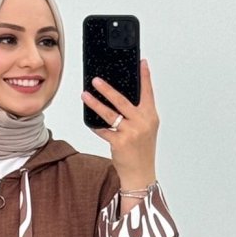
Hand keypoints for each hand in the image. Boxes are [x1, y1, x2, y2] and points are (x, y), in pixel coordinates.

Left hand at [81, 59, 158, 189]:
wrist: (141, 173)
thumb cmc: (142, 151)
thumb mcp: (146, 129)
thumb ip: (138, 114)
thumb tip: (120, 100)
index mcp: (150, 117)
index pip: (148, 93)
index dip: (145, 77)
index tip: (142, 63)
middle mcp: (142, 122)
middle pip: (123, 101)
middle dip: (108, 89)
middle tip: (96, 80)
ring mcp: (131, 133)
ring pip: (110, 114)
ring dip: (95, 103)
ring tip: (85, 95)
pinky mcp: (120, 143)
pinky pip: (104, 131)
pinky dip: (96, 126)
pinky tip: (90, 120)